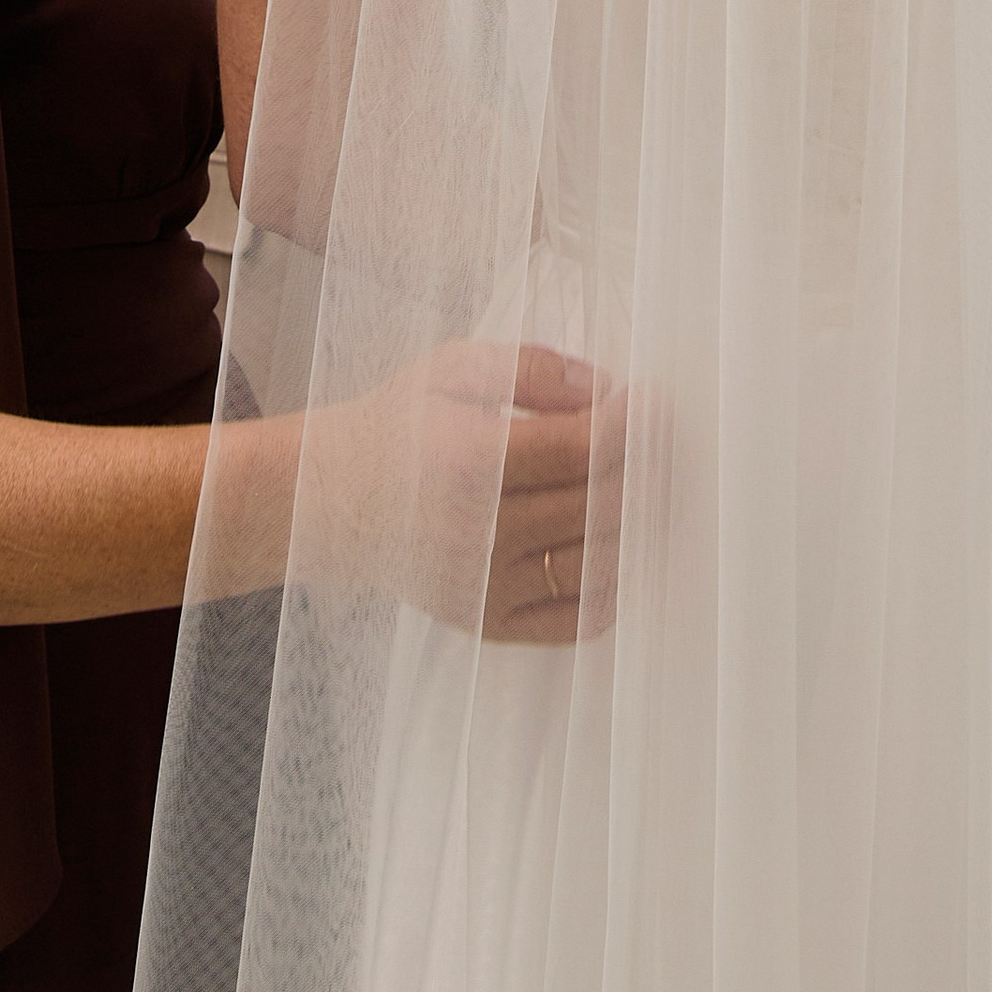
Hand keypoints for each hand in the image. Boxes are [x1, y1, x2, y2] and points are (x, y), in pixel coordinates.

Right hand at [318, 341, 626, 646]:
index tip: (650, 403)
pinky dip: (608, 589)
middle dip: (638, 469)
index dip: (629, 425)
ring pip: (595, 563)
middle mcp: (480, 533)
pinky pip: (574, 619)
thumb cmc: (399, 428)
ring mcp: (486, 586)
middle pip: (596, 505)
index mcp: (471, 461)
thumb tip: (603, 388)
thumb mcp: (452, 369)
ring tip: (640, 491)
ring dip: (632, 526)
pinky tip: (611, 550)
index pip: (580, 449)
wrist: (334, 500)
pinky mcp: (488, 622)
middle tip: (656, 444)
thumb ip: (531, 369)